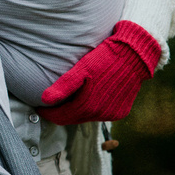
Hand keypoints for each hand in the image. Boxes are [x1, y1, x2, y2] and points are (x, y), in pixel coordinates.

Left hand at [38, 21, 160, 124]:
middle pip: (73, 119)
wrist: (135, 55)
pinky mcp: (121, 112)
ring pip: (86, 118)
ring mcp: (112, 114)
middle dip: (60, 114)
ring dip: (75, 112)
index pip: (62, 117)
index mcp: (89, 105)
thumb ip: (63, 86)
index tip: (39, 109)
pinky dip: (90, 110)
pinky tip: (85, 100)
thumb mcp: (82, 69)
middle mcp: (101, 114)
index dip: (49, 114)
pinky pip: (100, 115)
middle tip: (49, 107)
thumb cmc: (106, 58)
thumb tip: (44, 100)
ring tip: (65, 102)